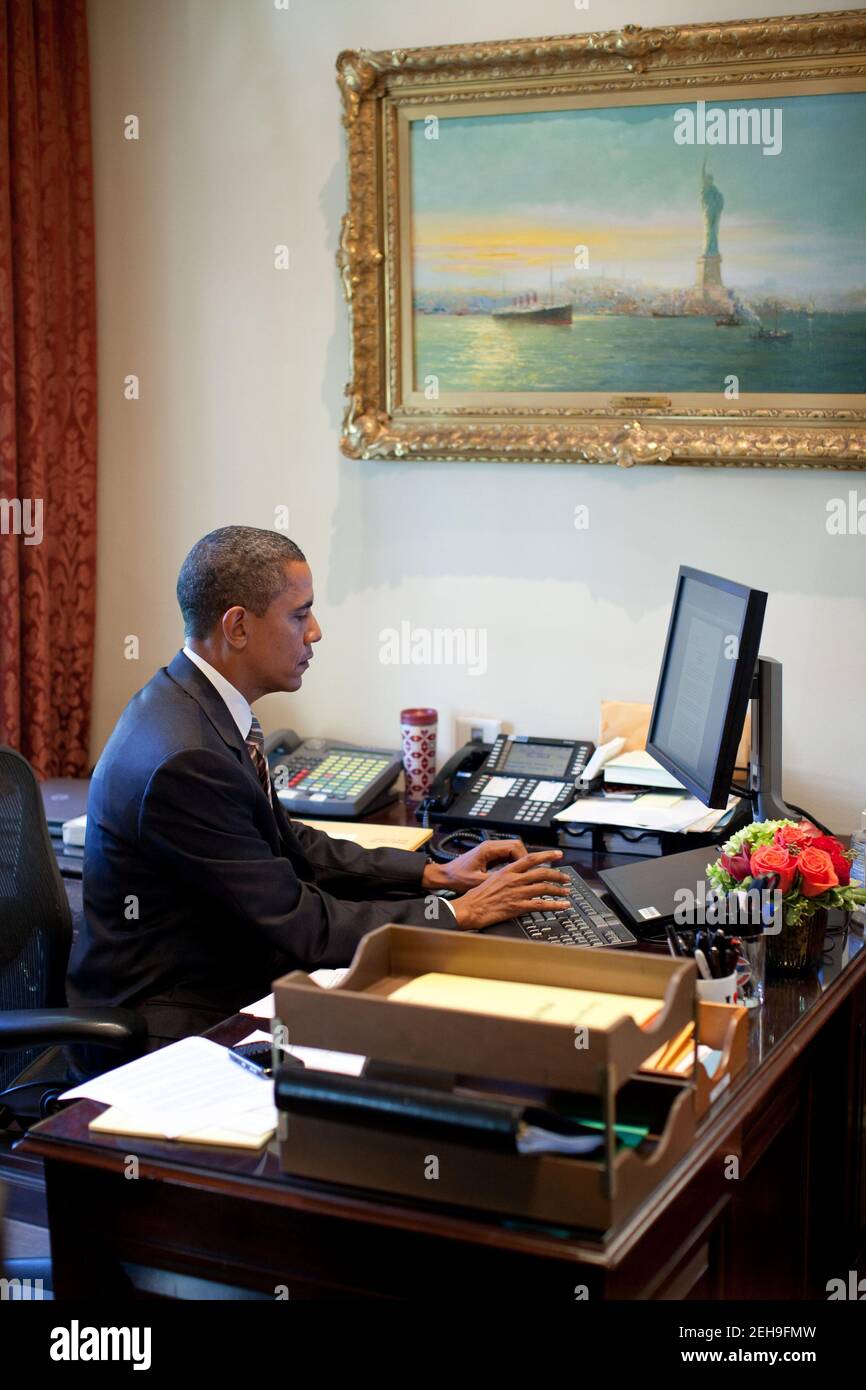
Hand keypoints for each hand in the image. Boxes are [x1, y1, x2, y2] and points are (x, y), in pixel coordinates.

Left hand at [422, 837, 534, 895]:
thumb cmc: (456, 877)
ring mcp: (490, 850)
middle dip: (527, 858)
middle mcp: (490, 846)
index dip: (525, 858)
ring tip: (528, 873)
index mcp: (488, 849)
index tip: (530, 870)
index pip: (515, 846)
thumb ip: (495, 880)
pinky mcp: (489, 856)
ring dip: (521, 860)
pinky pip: (507, 855)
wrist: (444, 876)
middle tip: (533, 871)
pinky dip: (514, 863)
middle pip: (517, 845)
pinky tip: (517, 874)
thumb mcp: (477, 881)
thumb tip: (511, 884)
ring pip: (513, 850)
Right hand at [449, 852, 571, 930]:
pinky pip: (540, 905)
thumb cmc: (476, 896)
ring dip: (558, 890)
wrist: (469, 908)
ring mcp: (516, 893)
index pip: (531, 858)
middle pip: (542, 873)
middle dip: (557, 875)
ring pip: (544, 888)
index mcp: (507, 871)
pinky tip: (562, 906)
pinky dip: (555, 905)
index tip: (558, 854)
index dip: (547, 855)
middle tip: (566, 877)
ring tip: (566, 892)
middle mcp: (514, 880)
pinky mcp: (517, 907)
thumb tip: (517, 875)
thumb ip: (506, 876)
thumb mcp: (490, 879)